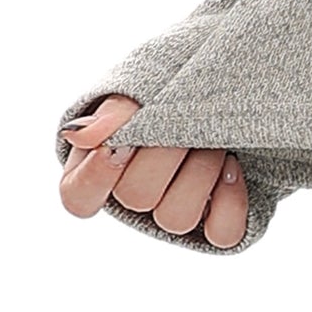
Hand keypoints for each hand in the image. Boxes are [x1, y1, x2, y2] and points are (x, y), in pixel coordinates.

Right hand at [58, 94, 249, 248]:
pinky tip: (233, 166)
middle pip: (136, 198)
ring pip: (176, 217)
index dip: (96, 176)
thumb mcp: (141, 88)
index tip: (120, 145)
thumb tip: (78, 132)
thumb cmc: (174, 83)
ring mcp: (175, 210)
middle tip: (184, 119)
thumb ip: (112, 112)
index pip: (79, 196)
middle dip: (164, 153)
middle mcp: (137, 195)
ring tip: (214, 138)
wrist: (228, 79)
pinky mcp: (217, 220)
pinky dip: (231, 200)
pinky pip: (222, 232)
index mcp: (102, 167)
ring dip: (201, 171)